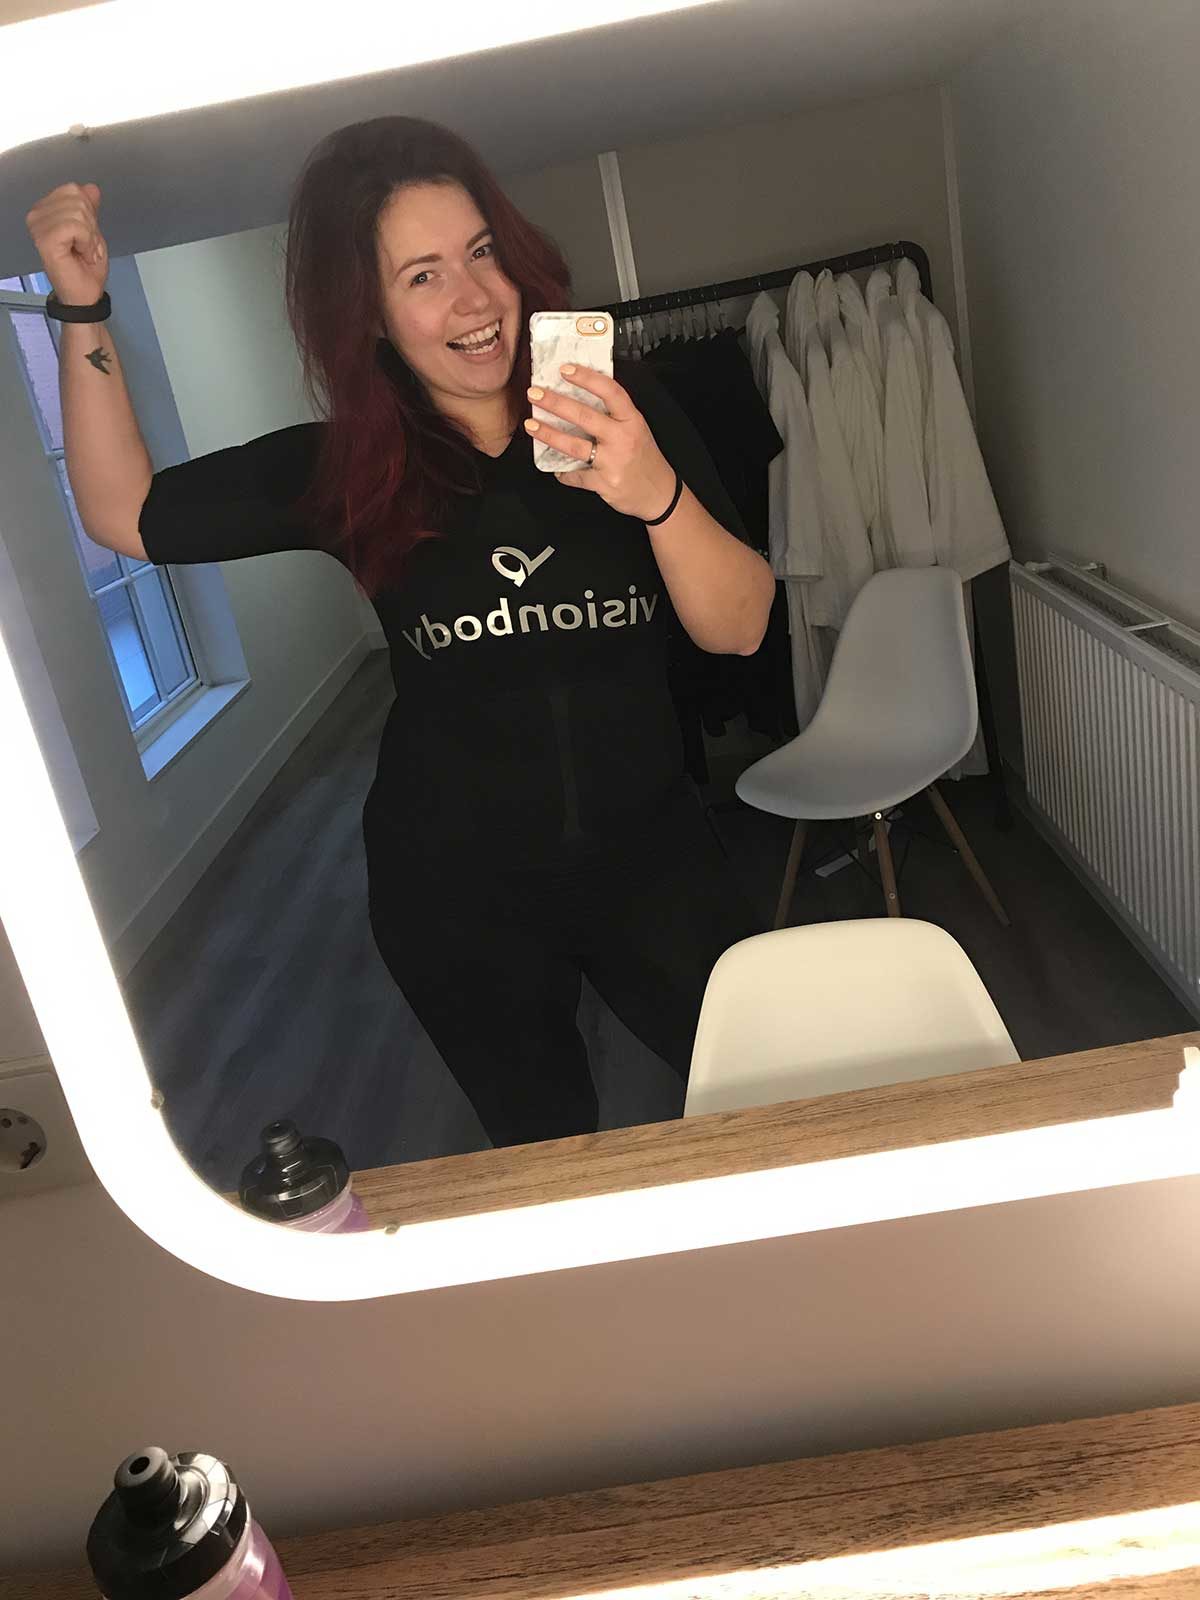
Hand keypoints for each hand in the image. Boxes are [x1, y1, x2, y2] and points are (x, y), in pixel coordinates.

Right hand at [24, 181, 108, 306]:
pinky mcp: (46, 240)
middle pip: (77, 198)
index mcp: (45, 210)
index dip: (89, 213)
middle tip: (85, 246)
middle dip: (91, 225)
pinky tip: (81, 255)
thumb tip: (91, 187)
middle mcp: (37, 215)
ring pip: (79, 212)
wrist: (85, 294)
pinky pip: (76, 227)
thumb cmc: (85, 267)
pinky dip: (87, 243)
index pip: (74, 189)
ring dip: (90, 237)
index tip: (86, 236)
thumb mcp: (92, 230)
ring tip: (83, 252)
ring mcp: (38, 227)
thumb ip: (89, 207)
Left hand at [525, 366, 675, 520]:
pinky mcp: (604, 483)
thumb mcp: (636, 429)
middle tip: (534, 394)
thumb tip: (580, 396)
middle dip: (555, 403)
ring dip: (549, 434)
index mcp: (632, 420)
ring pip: (574, 446)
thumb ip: (614, 415)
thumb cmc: (644, 457)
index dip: (586, 378)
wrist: (658, 493)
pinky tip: (556, 469)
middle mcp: (623, 438)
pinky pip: (576, 476)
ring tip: (531, 425)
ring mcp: (613, 462)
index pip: (609, 391)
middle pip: (584, 416)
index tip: (565, 369)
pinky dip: (563, 473)